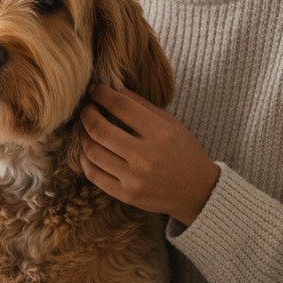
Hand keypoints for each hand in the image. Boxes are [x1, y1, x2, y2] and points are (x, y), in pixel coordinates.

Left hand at [79, 84, 219, 226]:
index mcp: (161, 133)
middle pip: (101, 129)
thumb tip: (114, 87)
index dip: (102, 94)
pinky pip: (94, 175)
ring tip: (85, 128)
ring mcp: (135, 178)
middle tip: (85, 109)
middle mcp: (146, 156)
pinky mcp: (127, 195)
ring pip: (93, 152)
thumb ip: (142, 105)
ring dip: (83, 136)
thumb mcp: (171, 124)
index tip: (94, 89)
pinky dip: (85, 159)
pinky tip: (87, 150)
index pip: (121, 106)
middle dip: (87, 114)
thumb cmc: (184, 152)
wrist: (199, 192)